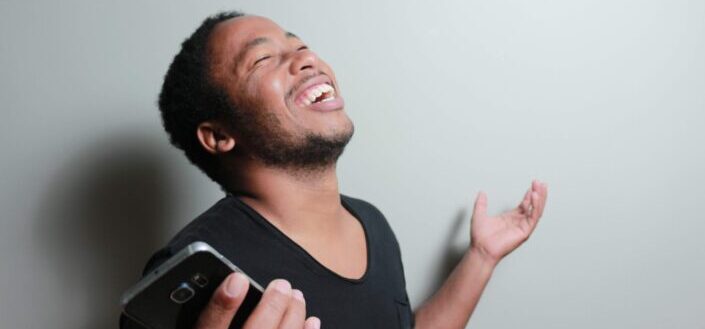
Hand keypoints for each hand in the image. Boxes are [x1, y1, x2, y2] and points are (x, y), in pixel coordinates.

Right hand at [194, 273, 320, 328]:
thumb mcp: (198, 328)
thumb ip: (213, 319)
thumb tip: (228, 289)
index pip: (209, 328)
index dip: (223, 306)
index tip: (237, 281)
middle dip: (272, 307)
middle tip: (281, 285)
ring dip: (293, 317)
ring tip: (296, 296)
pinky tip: (311, 321)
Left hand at [470, 180, 547, 264]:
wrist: (480, 248)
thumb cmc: (480, 237)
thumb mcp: (479, 215)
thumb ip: (481, 204)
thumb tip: (481, 193)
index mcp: (511, 218)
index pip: (524, 205)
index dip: (529, 195)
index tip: (533, 184)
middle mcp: (518, 222)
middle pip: (533, 206)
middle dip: (537, 194)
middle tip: (539, 182)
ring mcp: (523, 227)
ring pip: (536, 211)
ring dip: (539, 198)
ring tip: (540, 187)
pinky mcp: (524, 232)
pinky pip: (533, 217)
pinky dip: (535, 207)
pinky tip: (535, 196)